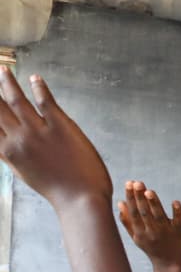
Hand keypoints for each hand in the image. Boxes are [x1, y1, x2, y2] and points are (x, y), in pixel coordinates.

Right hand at [0, 69, 110, 206]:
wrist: (81, 201)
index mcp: (10, 152)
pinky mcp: (60, 127)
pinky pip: (46, 101)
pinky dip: (39, 88)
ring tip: (2, 70)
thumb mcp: (26, 173)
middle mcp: (19, 139)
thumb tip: (3, 144)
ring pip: (16, 100)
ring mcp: (39, 131)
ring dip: (8, 83)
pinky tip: (35, 78)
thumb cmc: (58, 191)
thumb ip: (12, 156)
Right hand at [118, 180, 180, 268]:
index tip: (129, 183)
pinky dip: (177, 212)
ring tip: (149, 191)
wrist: (170, 265)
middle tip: (137, 182)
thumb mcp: (137, 237)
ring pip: (159, 216)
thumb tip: (119, 202)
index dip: (131, 198)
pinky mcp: (180, 232)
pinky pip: (178, 221)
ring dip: (155, 203)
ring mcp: (167, 232)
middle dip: (140, 197)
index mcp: (140, 232)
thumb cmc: (152, 247)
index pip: (134, 212)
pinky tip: (175, 202)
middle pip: (145, 212)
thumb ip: (128, 221)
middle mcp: (152, 232)